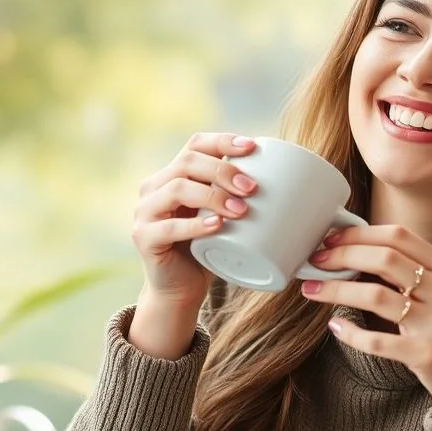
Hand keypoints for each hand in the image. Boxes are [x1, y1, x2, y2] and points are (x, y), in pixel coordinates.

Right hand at [131, 132, 256, 309]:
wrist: (180, 289)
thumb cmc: (208, 248)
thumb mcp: (222, 215)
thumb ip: (236, 195)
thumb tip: (287, 177)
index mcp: (172, 174)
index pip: (195, 144)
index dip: (223, 141)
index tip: (253, 147)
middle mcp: (154, 187)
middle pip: (187, 162)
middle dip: (223, 170)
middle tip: (252, 188)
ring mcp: (144, 212)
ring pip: (177, 189)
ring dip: (213, 195)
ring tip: (241, 210)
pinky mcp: (143, 238)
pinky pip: (169, 227)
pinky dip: (195, 225)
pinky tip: (217, 226)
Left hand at [300, 225, 431, 408]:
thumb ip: (417, 273)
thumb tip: (361, 255)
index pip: (399, 236)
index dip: (360, 233)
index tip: (332, 238)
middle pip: (383, 259)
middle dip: (342, 255)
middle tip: (316, 260)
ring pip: (374, 296)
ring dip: (335, 290)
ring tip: (312, 289)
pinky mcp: (425, 355)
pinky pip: (377, 341)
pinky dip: (350, 333)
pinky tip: (335, 327)